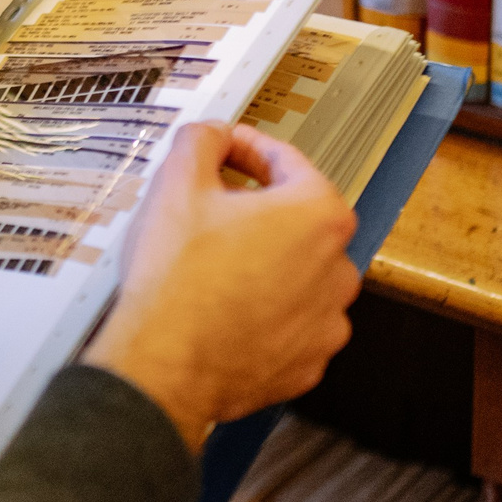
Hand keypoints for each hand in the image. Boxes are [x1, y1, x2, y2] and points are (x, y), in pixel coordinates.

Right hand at [81, 122, 359, 452]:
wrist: (164, 366)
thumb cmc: (176, 283)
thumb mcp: (177, 184)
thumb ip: (202, 141)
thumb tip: (213, 135)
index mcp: (318, 215)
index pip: (287, 162)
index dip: (247, 147)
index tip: (225, 150)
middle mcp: (338, 269)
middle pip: (299, 220)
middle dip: (259, 210)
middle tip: (213, 211)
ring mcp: (327, 322)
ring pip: (299, 274)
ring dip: (267, 263)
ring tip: (217, 266)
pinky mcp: (308, 362)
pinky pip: (292, 324)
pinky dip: (266, 313)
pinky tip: (226, 308)